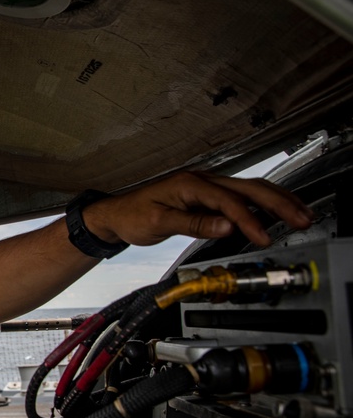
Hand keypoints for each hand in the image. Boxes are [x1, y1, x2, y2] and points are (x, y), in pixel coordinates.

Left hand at [84, 171, 313, 247]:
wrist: (114, 213)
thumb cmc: (131, 216)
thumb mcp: (157, 223)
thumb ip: (193, 224)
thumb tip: (226, 227)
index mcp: (189, 184)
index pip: (228, 202)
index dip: (249, 220)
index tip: (264, 237)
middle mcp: (200, 180)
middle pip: (249, 188)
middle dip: (278, 202)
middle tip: (302, 218)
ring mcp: (204, 186)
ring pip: (248, 189)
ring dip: (275, 201)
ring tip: (299, 213)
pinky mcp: (205, 195)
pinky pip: (239, 196)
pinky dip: (261, 203)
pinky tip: (275, 212)